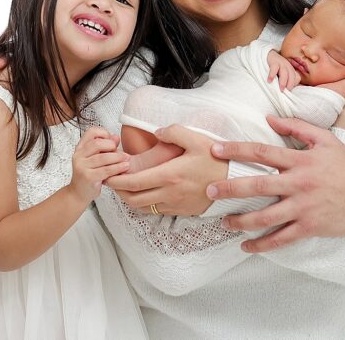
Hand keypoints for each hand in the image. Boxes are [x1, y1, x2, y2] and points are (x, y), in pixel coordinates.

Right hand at [69, 127, 130, 203]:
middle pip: (98, 143)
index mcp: (80, 148)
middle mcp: (78, 155)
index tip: (112, 140)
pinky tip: (124, 167)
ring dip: (118, 157)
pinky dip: (117, 168)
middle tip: (121, 152)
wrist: (78, 194)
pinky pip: (105, 170)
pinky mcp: (87, 177)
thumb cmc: (89, 175)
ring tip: (127, 159)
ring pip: (103, 157)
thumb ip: (105, 147)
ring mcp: (81, 166)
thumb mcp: (96, 159)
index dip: (104, 133)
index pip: (91, 132)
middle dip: (112, 146)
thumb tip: (116, 137)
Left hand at [105, 125, 227, 215]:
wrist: (236, 183)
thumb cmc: (217, 161)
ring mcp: (176, 205)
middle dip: (119, 191)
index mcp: (169, 176)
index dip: (117, 180)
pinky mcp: (183, 211)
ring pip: (143, 208)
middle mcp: (169, 194)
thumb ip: (174, 132)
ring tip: (126, 187)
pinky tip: (147, 193)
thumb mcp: (197, 139)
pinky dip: (146, 204)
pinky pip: (157, 211)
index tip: (108, 174)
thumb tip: (157, 132)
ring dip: (131, 199)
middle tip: (112, 181)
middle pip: (133, 199)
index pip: (134, 182)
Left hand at [207, 116, 344, 251]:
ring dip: (241, 220)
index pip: (262, 152)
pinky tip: (247, 246)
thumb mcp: (324, 139)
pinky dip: (262, 244)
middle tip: (209, 189)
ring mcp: (304, 207)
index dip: (236, 150)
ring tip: (225, 222)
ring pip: (266, 216)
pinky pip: (282, 238)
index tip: (215, 149)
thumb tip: (270, 120)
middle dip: (230, 188)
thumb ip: (297, 127)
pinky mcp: (310, 226)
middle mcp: (299, 183)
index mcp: (300, 160)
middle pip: (258, 185)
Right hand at [266, 50, 300, 90]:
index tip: (289, 92)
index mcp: (291, 70)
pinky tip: (269, 81)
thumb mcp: (283, 73)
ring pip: (284, 72)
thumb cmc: (276, 68)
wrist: (269, 54)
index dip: (293, 85)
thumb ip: (286, 80)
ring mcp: (281, 63)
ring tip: (281, 89)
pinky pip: (274, 68)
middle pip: (291, 75)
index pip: (296, 78)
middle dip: (290, 84)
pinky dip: (272, 75)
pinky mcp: (274, 61)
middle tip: (286, 92)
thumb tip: (289, 90)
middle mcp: (288, 66)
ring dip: (283, 81)